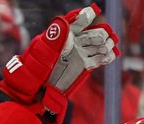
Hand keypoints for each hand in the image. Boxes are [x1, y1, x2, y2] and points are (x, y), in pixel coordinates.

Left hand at [0, 3, 118, 123]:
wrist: (36, 92)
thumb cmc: (34, 71)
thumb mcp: (41, 54)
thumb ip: (53, 39)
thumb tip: (62, 21)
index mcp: (61, 35)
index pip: (76, 20)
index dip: (86, 15)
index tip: (94, 12)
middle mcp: (73, 42)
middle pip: (91, 31)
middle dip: (99, 33)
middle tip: (101, 41)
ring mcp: (80, 53)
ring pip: (98, 44)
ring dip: (105, 44)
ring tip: (105, 50)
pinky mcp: (85, 65)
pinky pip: (99, 58)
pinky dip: (106, 57)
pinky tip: (109, 56)